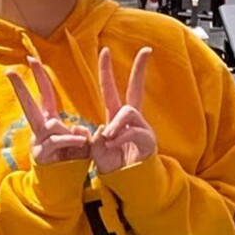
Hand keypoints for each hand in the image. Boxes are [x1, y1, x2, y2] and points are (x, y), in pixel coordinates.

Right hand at [8, 58, 94, 165]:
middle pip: (29, 104)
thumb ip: (80, 133)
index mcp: (48, 123)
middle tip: (9, 71)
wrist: (58, 189)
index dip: (39, 77)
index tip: (30, 59)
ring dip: (71, 133)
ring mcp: (38, 141)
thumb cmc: (70, 163)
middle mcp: (39, 129)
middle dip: (19, 87)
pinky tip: (80, 140)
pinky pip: (57, 140)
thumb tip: (77, 127)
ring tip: (81, 145)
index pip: (45, 95)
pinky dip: (71, 139)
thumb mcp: (80, 144)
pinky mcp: (41, 153)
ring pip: (53, 124)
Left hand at [89, 47, 157, 174]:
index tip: (105, 50)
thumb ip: (91, 137)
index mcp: (117, 118)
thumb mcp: (96, 149)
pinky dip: (120, 137)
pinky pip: (132, 130)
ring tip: (109, 138)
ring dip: (115, 124)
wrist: (128, 183)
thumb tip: (87, 129)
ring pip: (127, 112)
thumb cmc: (113, 165)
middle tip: (146, 50)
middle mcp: (131, 119)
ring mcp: (142, 127)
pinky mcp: (148, 138)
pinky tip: (115, 145)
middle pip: (135, 89)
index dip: (108, 72)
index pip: (113, 90)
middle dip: (140, 69)